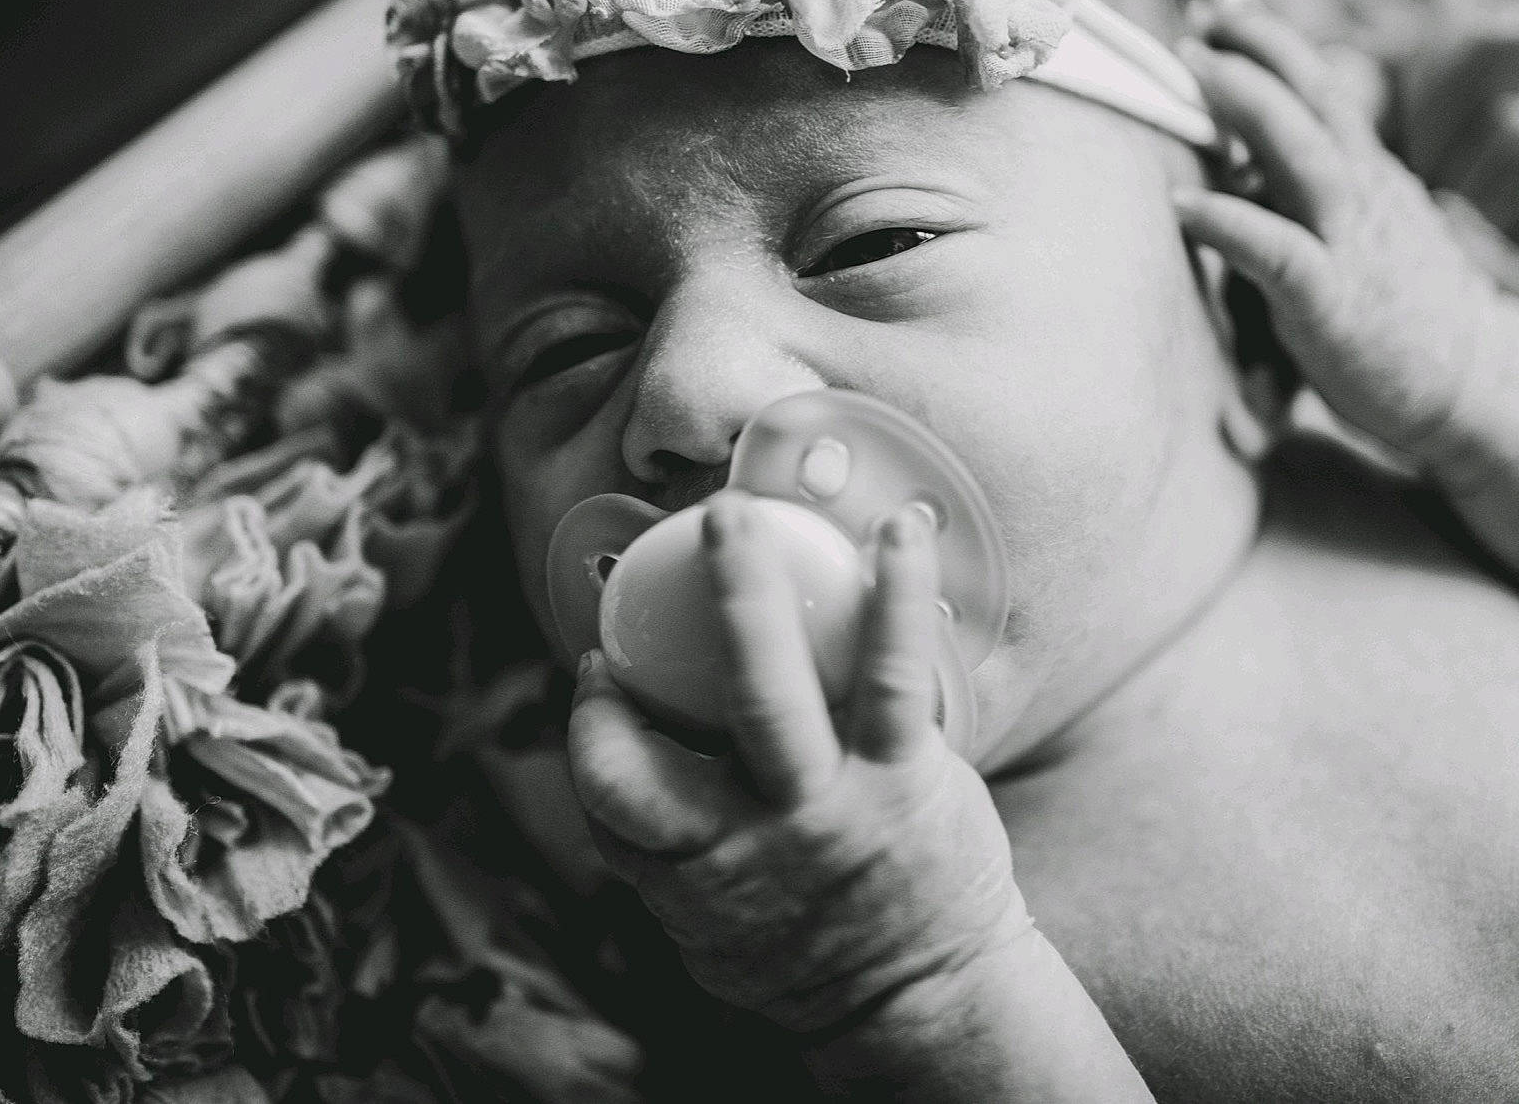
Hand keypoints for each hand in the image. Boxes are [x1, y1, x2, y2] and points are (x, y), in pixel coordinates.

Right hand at [565, 492, 1031, 1034]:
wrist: (927, 1003)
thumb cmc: (812, 949)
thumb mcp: (712, 926)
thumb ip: (666, 855)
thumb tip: (623, 768)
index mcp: (686, 874)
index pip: (605, 797)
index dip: (591, 728)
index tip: (602, 673)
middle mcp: (741, 842)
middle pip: (642, 756)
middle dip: (613, 682)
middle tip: (636, 588)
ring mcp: (823, 808)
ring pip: (762, 693)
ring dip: (740, 595)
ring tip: (734, 515)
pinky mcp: (905, 780)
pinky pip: (893, 673)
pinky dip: (894, 594)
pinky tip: (900, 530)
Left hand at [1176, 0, 1514, 465]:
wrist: (1470, 385)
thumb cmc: (1399, 312)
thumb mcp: (1364, 230)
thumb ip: (1313, 194)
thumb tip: (1240, 164)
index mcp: (1368, 173)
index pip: (1322, 85)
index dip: (1272, 40)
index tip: (1223, 7)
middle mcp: (1363, 192)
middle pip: (1313, 97)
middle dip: (1254, 50)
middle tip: (1197, 22)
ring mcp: (1351, 243)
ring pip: (1302, 152)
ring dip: (1246, 104)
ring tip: (1193, 70)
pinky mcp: (1332, 300)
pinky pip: (1276, 251)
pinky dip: (1228, 222)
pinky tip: (1181, 206)